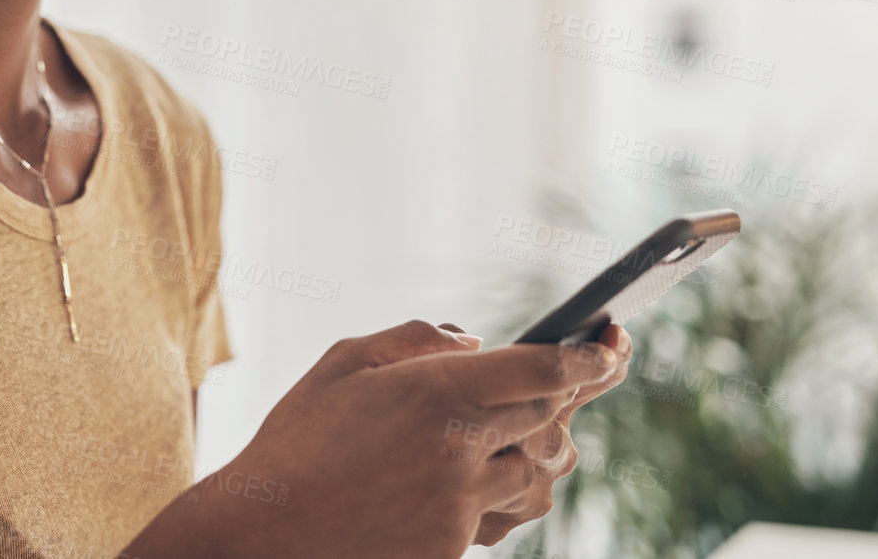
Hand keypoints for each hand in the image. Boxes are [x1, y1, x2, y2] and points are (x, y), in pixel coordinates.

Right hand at [134, 318, 623, 558]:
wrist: (266, 532)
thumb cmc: (298, 441)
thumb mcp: (344, 363)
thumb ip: (414, 340)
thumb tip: (472, 339)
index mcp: (435, 392)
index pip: (540, 369)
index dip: (586, 354)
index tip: (611, 342)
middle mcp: (460, 448)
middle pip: (551, 416)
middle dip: (580, 389)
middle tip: (601, 365)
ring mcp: (461, 504)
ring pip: (541, 473)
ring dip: (550, 446)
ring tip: (550, 423)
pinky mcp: (454, 546)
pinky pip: (509, 515)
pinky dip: (516, 492)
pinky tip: (500, 475)